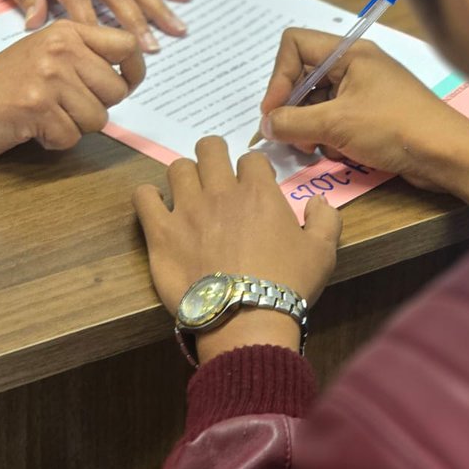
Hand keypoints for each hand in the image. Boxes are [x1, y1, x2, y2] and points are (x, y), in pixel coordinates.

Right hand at [0, 19, 143, 155]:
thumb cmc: (6, 82)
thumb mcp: (47, 52)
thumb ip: (86, 57)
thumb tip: (131, 75)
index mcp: (67, 32)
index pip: (127, 45)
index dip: (134, 71)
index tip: (126, 84)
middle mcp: (60, 49)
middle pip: (116, 90)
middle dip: (97, 107)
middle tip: (66, 105)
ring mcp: (48, 77)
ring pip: (97, 118)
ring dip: (75, 127)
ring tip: (46, 114)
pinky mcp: (36, 106)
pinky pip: (71, 137)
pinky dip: (54, 140)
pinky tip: (33, 126)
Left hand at [134, 136, 340, 361]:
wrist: (246, 319)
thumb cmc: (287, 285)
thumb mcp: (323, 253)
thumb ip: (325, 219)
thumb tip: (318, 200)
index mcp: (258, 192)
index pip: (251, 158)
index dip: (253, 169)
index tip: (254, 185)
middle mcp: (220, 192)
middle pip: (210, 149)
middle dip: (214, 156)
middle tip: (217, 176)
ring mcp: (187, 209)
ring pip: (178, 168)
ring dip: (185, 176)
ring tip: (189, 194)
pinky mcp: (160, 232)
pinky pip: (143, 197)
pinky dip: (148, 197)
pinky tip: (156, 207)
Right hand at [260, 29, 468, 211]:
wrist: (446, 155)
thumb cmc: (394, 128)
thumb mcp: (336, 124)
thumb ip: (292, 123)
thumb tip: (265, 125)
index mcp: (349, 53)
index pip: (294, 45)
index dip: (278, 77)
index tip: (274, 112)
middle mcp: (355, 66)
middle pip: (303, 78)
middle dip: (293, 110)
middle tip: (292, 138)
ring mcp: (363, 91)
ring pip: (316, 103)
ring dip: (311, 129)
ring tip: (319, 149)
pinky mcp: (371, 115)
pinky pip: (335, 120)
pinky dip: (330, 138)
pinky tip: (341, 154)